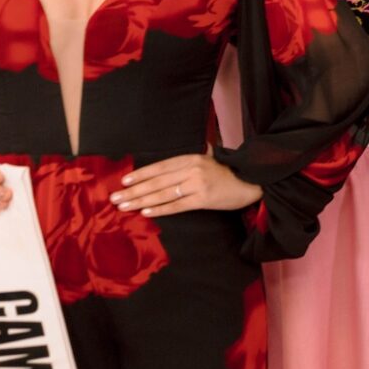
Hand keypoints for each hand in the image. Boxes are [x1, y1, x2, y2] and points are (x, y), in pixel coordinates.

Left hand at [112, 153, 261, 217]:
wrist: (252, 182)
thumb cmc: (229, 172)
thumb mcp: (210, 159)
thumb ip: (194, 157)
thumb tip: (183, 156)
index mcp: (191, 158)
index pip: (159, 167)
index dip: (140, 174)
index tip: (124, 182)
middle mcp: (192, 169)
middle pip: (156, 182)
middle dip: (133, 191)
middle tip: (115, 198)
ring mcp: (197, 184)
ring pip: (163, 194)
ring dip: (141, 201)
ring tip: (124, 207)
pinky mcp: (204, 199)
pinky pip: (177, 206)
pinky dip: (161, 209)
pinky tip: (146, 212)